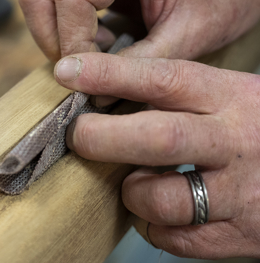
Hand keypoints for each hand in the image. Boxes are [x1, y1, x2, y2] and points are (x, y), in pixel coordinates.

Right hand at [19, 0, 259, 61]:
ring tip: (94, 53)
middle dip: (52, 38)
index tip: (89, 75)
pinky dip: (64, 26)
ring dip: (55, 33)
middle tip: (80, 68)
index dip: (72, 43)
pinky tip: (99, 40)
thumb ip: (135, 67)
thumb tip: (90, 91)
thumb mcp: (186, 39)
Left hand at [54, 52, 259, 258]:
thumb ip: (180, 98)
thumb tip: (109, 97)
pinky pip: (175, 239)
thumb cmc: (258, 127)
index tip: (68, 71)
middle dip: (102, 136)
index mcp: (230, 97)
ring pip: (160, 197)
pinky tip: (162, 210)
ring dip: (133, 192)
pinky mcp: (240, 235)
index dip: (109, 74)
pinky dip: (153, 225)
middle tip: (78, 135)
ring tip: (136, 182)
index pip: (162, 78)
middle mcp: (234, 142)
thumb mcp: (231, 97)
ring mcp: (240, 193)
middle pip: (156, 137)